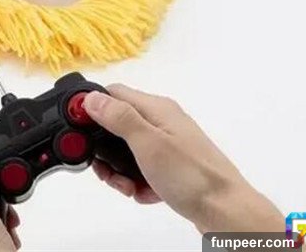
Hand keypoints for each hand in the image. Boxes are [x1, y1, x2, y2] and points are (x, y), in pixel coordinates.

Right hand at [84, 84, 284, 233]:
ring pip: (128, 150)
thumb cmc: (192, 176)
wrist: (227, 212)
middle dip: (105, 149)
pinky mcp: (172, 165)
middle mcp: (163, 122)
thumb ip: (119, 118)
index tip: (79, 128)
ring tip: (127, 186)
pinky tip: (144, 192)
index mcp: (157, 109)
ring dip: (120, 169)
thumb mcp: (148, 144)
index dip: (92, 108)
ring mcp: (168, 144)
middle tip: (105, 169)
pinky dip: (137, 180)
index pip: (113, 93)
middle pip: (118, 125)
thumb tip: (91, 97)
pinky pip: (143, 168)